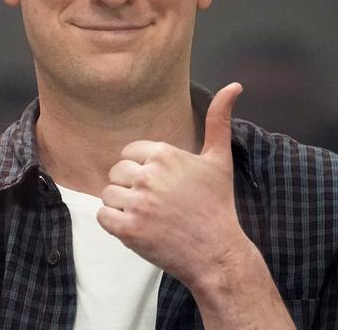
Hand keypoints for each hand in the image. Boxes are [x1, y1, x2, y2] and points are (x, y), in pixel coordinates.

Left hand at [96, 82, 247, 287]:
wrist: (217, 252)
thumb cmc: (217, 205)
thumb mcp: (219, 159)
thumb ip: (219, 120)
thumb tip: (234, 85)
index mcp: (165, 154)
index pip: (130, 153)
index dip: (141, 169)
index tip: (159, 184)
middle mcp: (149, 176)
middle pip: (116, 172)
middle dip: (130, 187)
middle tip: (153, 202)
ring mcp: (138, 204)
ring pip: (107, 194)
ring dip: (121, 205)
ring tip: (145, 215)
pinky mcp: (129, 230)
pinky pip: (102, 216)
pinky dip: (113, 222)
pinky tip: (135, 226)